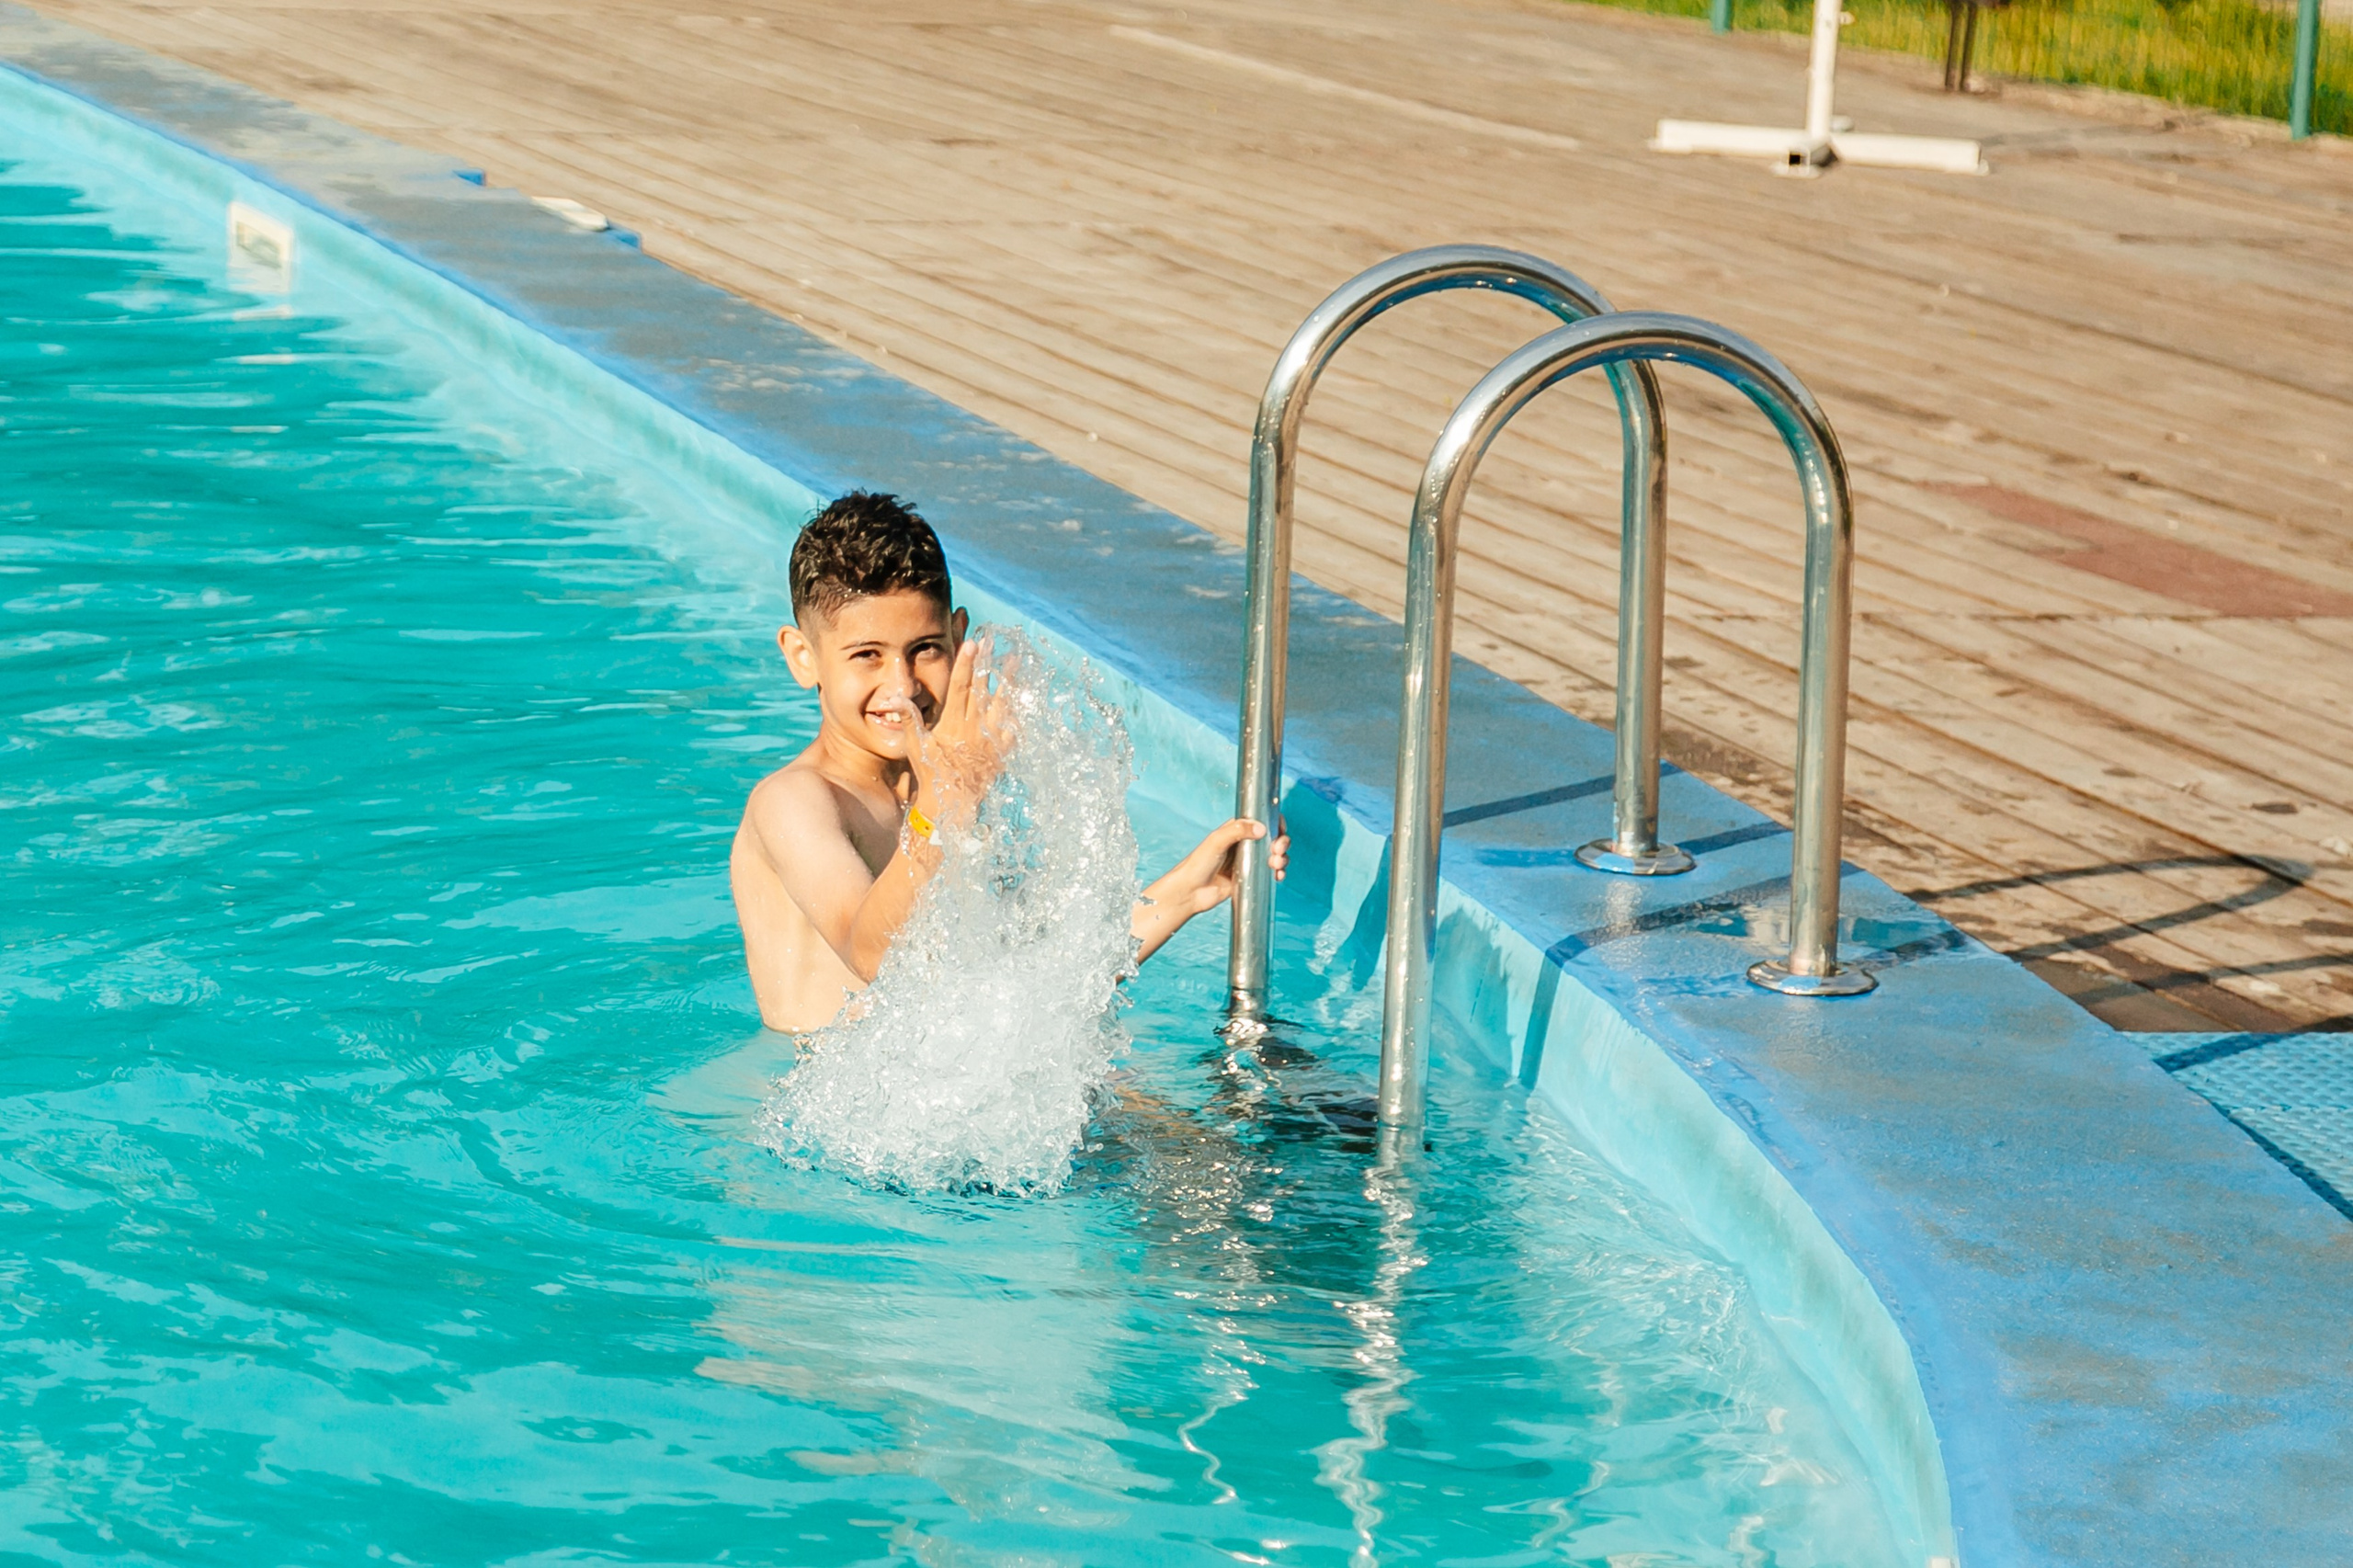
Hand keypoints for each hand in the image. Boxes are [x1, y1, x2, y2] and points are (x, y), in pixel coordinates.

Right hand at [906, 637, 1012, 828]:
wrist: (951, 804)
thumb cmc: (930, 775)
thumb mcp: (915, 747)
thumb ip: (910, 719)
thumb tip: (896, 697)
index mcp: (951, 723)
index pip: (959, 687)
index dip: (965, 664)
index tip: (972, 644)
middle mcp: (972, 728)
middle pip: (982, 689)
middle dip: (987, 664)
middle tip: (994, 642)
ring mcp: (989, 740)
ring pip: (1001, 704)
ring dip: (1008, 681)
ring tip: (1015, 661)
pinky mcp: (1001, 752)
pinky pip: (1013, 729)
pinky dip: (1019, 713)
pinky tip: (1024, 698)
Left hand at [1147, 817, 1288, 917]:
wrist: (1190, 892)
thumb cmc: (1197, 863)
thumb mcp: (1216, 841)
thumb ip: (1237, 830)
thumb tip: (1261, 828)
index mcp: (1237, 830)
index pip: (1262, 820)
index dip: (1275, 824)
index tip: (1279, 831)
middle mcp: (1245, 843)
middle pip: (1273, 838)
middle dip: (1281, 843)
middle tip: (1277, 851)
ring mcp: (1249, 861)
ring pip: (1275, 855)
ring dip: (1282, 858)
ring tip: (1276, 865)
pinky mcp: (1250, 877)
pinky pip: (1270, 872)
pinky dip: (1279, 873)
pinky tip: (1278, 876)